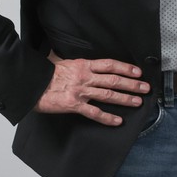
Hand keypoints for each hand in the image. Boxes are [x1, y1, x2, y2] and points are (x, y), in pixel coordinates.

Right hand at [33, 51, 149, 125]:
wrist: (30, 84)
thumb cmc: (44, 73)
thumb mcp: (61, 60)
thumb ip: (73, 60)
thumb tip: (72, 55)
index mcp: (84, 65)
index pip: (110, 65)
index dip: (126, 68)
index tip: (138, 72)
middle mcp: (86, 77)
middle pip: (114, 80)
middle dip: (132, 84)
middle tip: (145, 88)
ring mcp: (81, 91)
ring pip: (108, 95)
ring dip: (125, 99)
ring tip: (138, 102)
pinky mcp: (74, 105)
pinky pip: (94, 112)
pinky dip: (107, 117)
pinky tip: (117, 121)